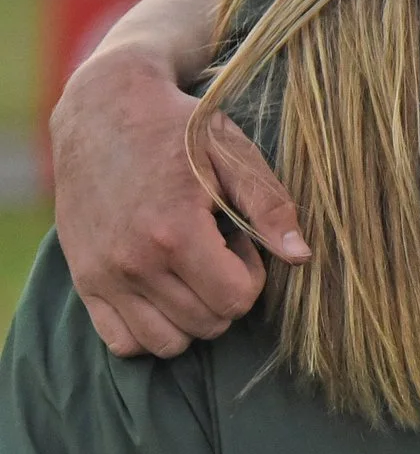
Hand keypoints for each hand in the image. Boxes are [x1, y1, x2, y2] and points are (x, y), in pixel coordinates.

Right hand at [50, 45, 302, 357]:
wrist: (104, 110)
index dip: (251, 276)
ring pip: (165, 343)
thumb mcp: (234, 155)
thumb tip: (302, 256)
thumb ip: (270, 208)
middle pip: (205, 325)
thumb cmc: (179, 129)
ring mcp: (102, 275)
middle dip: (225, 293)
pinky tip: (163, 290)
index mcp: (174, 232)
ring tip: (190, 268)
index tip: (239, 241)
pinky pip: (121, 342)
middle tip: (216, 249)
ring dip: (191, 317)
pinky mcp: (83, 280)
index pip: (234, 301)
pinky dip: (149, 330)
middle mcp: (132, 262)